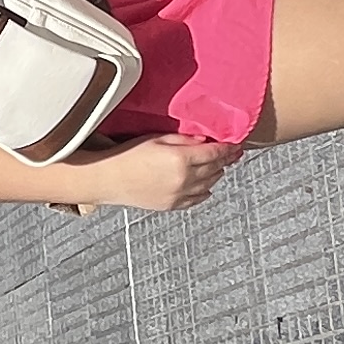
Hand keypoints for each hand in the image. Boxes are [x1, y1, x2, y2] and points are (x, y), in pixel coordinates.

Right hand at [63, 137, 239, 212]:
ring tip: (218, 166)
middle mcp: (184, 179)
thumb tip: (204, 139)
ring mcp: (179, 195)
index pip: (215, 153)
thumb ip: (183, 139)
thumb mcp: (156, 138)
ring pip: (210, 184)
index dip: (229, 148)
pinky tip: (205, 185)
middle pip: (216, 169)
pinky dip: (205, 191)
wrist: (108, 178)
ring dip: (216, 174)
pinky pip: (198, 199)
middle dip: (226, 160)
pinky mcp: (172, 206)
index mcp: (181, 159)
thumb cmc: (126, 155)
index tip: (236, 145)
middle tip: (232, 154)